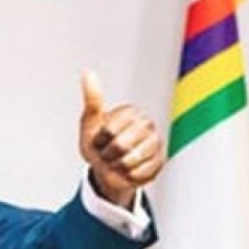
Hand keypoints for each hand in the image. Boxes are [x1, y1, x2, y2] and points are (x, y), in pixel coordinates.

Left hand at [78, 70, 164, 206]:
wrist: (105, 169)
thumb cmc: (97, 144)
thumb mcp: (89, 122)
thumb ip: (92, 99)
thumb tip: (88, 72)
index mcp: (130, 112)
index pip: (109, 131)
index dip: (98, 141)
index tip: (98, 140)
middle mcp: (147, 124)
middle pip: (120, 146)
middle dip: (107, 155)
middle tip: (106, 154)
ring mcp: (156, 143)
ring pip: (131, 161)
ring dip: (117, 167)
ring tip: (116, 161)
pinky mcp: (160, 161)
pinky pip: (140, 173)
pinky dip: (128, 176)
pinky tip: (127, 170)